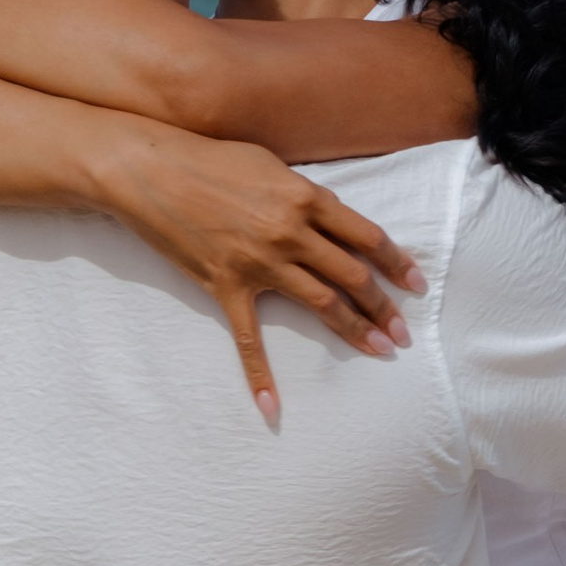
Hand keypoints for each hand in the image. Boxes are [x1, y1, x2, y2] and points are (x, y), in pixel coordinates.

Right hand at [92, 118, 425, 422]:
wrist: (151, 171)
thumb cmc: (210, 159)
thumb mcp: (269, 165)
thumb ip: (304, 194)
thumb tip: (329, 217)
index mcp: (306, 199)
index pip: (367, 236)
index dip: (397, 263)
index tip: (415, 284)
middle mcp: (291, 233)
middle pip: (353, 276)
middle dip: (383, 306)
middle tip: (403, 332)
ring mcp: (260, 263)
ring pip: (322, 303)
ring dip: (355, 329)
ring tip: (380, 350)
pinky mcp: (227, 286)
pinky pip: (248, 339)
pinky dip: (259, 374)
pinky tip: (271, 407)